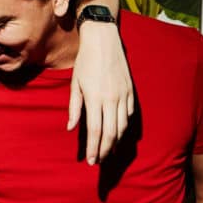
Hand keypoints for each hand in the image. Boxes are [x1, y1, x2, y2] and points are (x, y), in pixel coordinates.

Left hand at [68, 21, 133, 164]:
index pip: (95, 130)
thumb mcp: (75, 84)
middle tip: (99, 161)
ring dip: (116, 142)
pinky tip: (118, 134)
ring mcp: (124, 95)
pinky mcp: (131, 92)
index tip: (91, 161)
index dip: (94, 148)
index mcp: (95, 98)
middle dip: (105, 150)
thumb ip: (74, 107)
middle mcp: (112, 99)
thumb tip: (71, 128)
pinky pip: (129, 115)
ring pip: (122, 126)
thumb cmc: (85, 62)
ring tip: (108, 152)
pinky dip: (124, 128)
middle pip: (111, 133)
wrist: (104, 41)